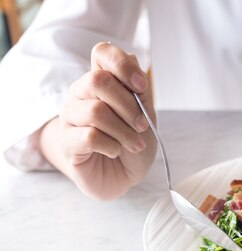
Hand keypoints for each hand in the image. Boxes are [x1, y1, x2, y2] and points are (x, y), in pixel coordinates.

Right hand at [40, 42, 156, 199]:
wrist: (124, 176)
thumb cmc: (133, 144)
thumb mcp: (146, 116)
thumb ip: (139, 91)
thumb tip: (133, 58)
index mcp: (102, 82)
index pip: (102, 53)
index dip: (123, 65)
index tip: (142, 88)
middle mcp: (81, 94)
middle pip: (97, 80)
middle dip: (128, 105)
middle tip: (142, 126)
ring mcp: (71, 117)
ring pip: (95, 111)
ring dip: (123, 131)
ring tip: (134, 144)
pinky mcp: (67, 142)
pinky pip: (89, 136)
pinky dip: (111, 145)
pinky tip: (114, 151)